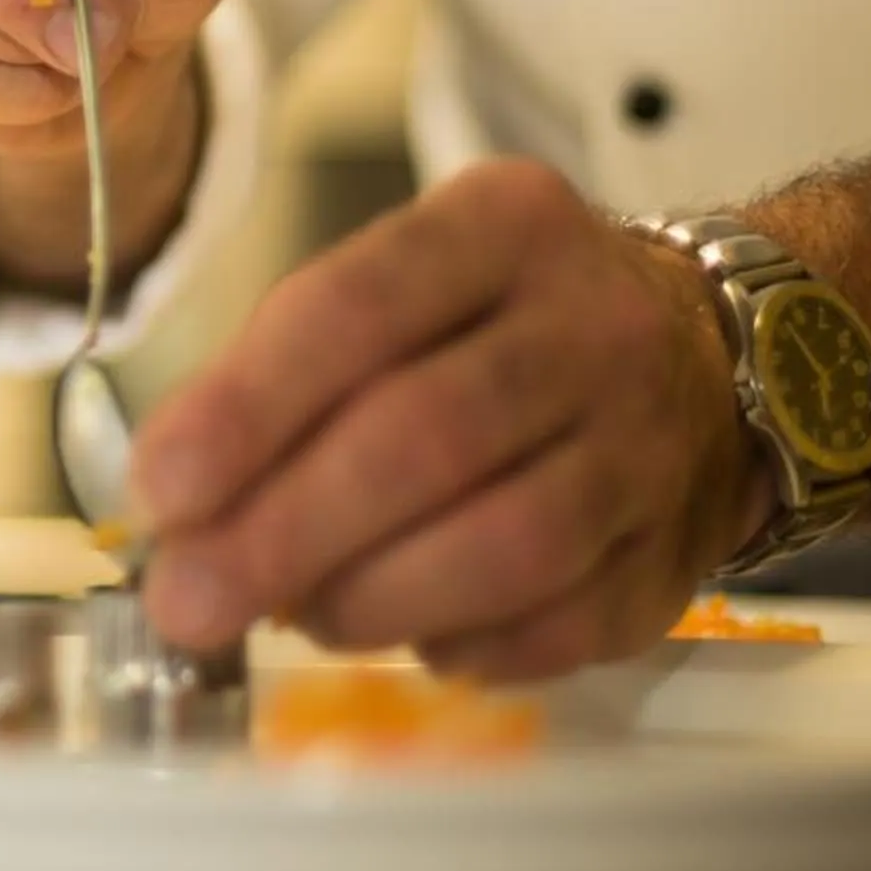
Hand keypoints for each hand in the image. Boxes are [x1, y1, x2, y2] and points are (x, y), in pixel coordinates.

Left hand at [125, 160, 773, 682]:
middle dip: (282, 533)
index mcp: (501, 226)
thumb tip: (179, 507)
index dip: (247, 409)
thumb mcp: (398, 284)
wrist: (708, 351)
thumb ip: (283, 372)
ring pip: (503, 543)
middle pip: (424, 437)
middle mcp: (594, 321)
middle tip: (187, 598)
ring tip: (292, 613)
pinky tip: (402, 634)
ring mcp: (652, 439)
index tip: (162, 491)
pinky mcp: (678, 549)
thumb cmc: (499, 323)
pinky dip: (460, 644)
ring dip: (367, 599)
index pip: (357, 310)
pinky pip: (558, 622)